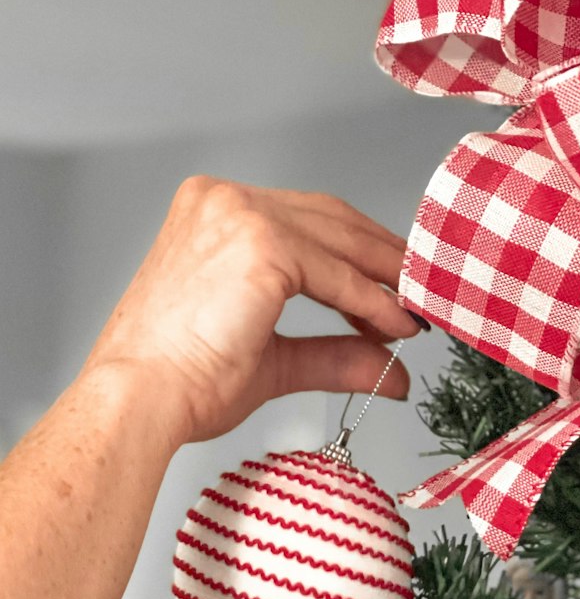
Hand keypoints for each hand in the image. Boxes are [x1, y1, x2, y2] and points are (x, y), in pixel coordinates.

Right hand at [83, 176, 420, 447]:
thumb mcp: (274, 357)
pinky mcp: (261, 243)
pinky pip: (337, 274)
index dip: (357, 254)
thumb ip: (337, 352)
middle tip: (420, 295)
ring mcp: (241, 214)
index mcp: (212, 209)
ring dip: (387, 279)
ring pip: (340, 240)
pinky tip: (396, 327)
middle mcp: (223, 199)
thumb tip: (392, 372)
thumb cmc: (180, 380)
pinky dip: (373, 302)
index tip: (393, 289)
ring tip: (416, 314)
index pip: (306, 219)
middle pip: (331, 219)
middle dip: (383, 260)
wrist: (140, 399)